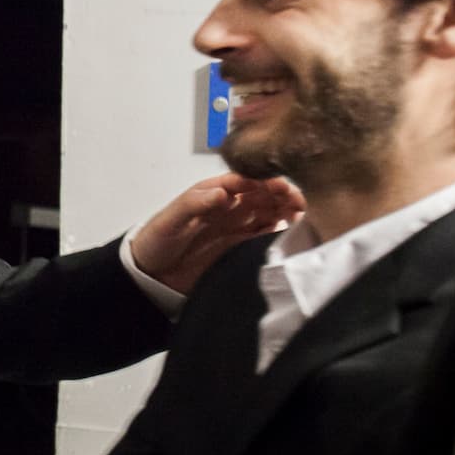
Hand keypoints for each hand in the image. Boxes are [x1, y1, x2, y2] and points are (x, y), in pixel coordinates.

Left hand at [131, 173, 303, 292]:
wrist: (152, 274)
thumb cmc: (156, 239)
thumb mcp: (171, 218)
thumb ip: (194, 204)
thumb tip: (222, 192)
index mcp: (214, 192)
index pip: (246, 180)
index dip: (264, 181)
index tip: (281, 187)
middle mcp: (230, 206)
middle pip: (264, 195)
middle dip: (284, 195)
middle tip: (300, 203)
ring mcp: (238, 226)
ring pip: (270, 213)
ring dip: (287, 212)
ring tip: (301, 217)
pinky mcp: (241, 247)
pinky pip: (266, 236)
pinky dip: (280, 232)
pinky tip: (290, 233)